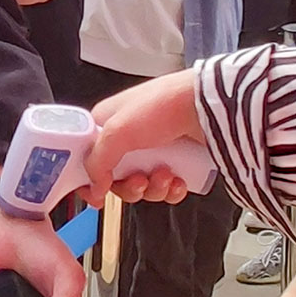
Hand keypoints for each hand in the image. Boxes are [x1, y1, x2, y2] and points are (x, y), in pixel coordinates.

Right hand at [85, 70, 205, 204]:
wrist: (207, 106)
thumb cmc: (163, 104)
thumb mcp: (118, 131)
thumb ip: (97, 161)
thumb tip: (94, 186)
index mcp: (107, 124)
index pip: (88, 159)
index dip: (91, 179)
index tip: (96, 193)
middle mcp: (128, 138)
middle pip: (116, 180)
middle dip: (129, 187)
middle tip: (140, 179)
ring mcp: (153, 150)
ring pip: (142, 187)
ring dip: (153, 188)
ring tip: (165, 174)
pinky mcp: (175, 161)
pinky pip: (165, 188)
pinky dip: (171, 190)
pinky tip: (178, 180)